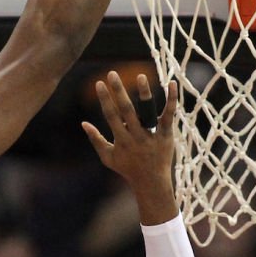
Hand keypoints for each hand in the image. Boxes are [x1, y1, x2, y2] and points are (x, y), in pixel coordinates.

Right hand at [82, 71, 177, 223]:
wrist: (151, 183)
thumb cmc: (128, 169)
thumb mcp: (108, 157)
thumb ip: (96, 140)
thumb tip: (84, 123)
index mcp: (121, 140)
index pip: (111, 116)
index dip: (104, 99)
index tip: (99, 82)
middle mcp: (136, 136)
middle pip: (126, 110)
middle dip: (118, 91)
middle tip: (112, 73)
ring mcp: (152, 135)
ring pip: (147, 111)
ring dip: (144, 93)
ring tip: (141, 76)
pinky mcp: (167, 135)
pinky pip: (169, 115)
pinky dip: (171, 100)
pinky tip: (172, 84)